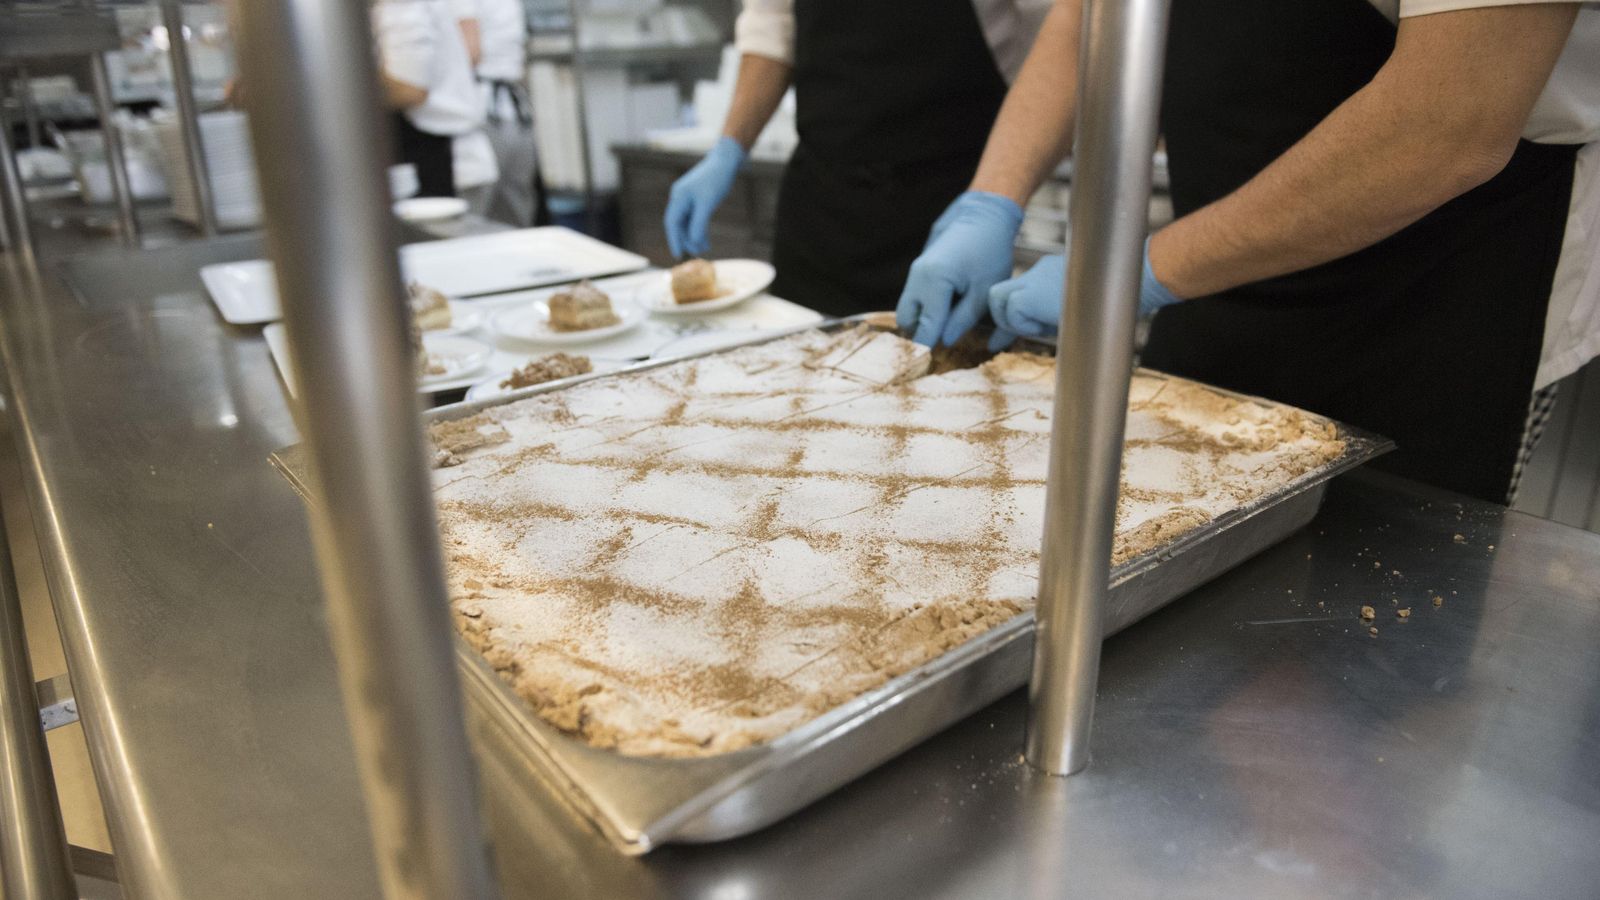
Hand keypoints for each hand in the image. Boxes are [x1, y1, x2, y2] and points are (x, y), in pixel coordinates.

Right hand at [663, 137, 746, 257]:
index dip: (674, 240)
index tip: (678, 255)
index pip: (672, 223)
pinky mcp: (696, 199)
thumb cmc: (716, 179)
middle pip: (678, 225)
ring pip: (687, 222)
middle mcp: (680, 198)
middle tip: (698, 253)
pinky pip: (694, 217)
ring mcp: (687, 198)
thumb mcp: (707, 203)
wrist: (726, 160)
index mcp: (679, 197)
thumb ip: (698, 223)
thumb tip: (692, 242)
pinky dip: (699, 228)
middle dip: (687, 240)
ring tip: (705, 248)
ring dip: (694, 236)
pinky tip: (705, 238)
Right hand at [895, 191, 1023, 346]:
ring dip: (922, 322)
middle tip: (939, 349)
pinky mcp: (918, 271)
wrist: (982, 216)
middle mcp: (917, 278)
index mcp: (934, 283)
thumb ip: (962, 320)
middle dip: (919, 336)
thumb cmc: (989, 252)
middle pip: (906, 322)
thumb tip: (944, 342)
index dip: (927, 351)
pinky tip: (945, 313)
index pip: (925, 328)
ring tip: (944, 330)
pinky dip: (924, 310)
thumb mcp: (984, 291)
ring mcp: (914, 273)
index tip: (929, 370)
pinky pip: (913, 298)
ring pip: (907, 310)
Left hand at [987, 236, 1180, 350]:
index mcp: (1049, 274)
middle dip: (1001, 319)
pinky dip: (1025, 325)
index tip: (1000, 341)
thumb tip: (1050, 334)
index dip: (1007, 318)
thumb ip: (1058, 316)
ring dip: (1016, 322)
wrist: (1133, 278)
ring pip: (998, 299)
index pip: (1015, 294)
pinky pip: (1013, 311)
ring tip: (1046, 327)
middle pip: (998, 292)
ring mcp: (1035, 278)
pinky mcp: (1033, 293)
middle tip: (1007, 340)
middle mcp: (1039, 272)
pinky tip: (1050, 324)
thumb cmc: (1120, 295)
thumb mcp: (1081, 306)